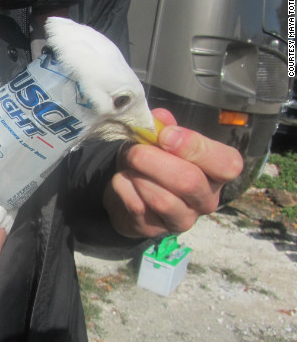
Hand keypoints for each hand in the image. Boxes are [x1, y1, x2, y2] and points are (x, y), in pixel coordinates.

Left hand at [103, 108, 242, 237]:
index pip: (226, 164)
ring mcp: (182, 219)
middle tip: (135, 151)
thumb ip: (163, 127)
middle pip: (189, 182)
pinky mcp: (154, 229)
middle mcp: (206, 200)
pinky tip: (121, 180)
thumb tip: (160, 118)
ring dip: (138, 176)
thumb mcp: (160, 140)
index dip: (195, 147)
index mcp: (217, 173)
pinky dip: (123, 188)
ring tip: (128, 165)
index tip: (164, 135)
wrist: (128, 190)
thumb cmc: (154, 161)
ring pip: (163, 200)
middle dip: (154, 161)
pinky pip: (138, 207)